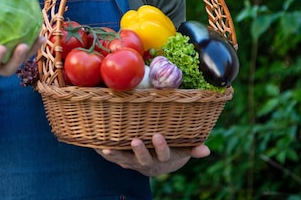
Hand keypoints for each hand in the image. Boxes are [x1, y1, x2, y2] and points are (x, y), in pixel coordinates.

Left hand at [95, 133, 210, 176]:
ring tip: (106, 149)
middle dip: (138, 151)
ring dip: (115, 155)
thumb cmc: (174, 151)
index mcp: (164, 159)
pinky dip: (103, 153)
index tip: (158, 136)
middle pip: (142, 160)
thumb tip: (207, 150)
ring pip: (124, 161)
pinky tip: (93, 146)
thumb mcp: (185, 151)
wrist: (160, 165)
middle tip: (134, 141)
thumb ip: (193, 150)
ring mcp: (134, 164)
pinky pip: (113, 158)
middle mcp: (148, 164)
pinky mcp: (123, 161)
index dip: (161, 147)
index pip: (164, 154)